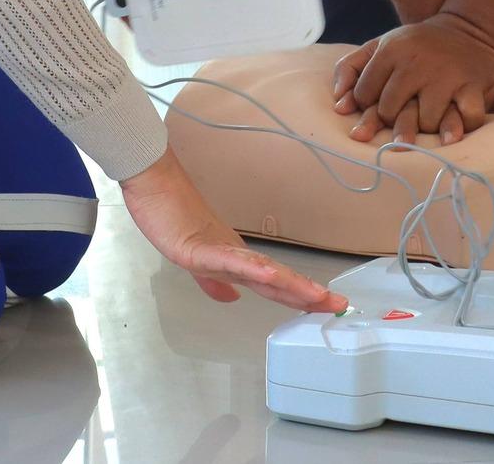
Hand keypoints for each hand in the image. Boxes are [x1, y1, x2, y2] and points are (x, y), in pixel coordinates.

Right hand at [120, 151, 346, 313]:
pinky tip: (270, 274)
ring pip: (264, 272)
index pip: (275, 284)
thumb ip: (214, 281)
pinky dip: (252, 268)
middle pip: (278, 280)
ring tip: (316, 297)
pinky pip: (230, 261)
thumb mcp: (196, 260)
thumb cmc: (172, 217)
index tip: (326, 306)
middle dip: (308, 295)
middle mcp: (237, 255)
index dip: (300, 296)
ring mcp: (222, 250)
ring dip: (292, 284)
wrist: (155, 188)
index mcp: (236, 261)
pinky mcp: (202, 248)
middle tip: (338, 306)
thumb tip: (230, 298)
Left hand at [331, 14, 493, 145]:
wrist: (465, 29)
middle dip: (391, 121)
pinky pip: (466, 117)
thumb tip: (339, 107)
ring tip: (426, 125)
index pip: (364, 95)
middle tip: (399, 121)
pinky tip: (454, 132)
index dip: (367, 106)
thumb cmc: (415, 45)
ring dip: (425, 129)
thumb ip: (350, 68)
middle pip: (389, 111)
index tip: (378, 106)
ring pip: (426, 120)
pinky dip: (462, 128)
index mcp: (390, 51)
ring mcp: (445, 75)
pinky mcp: (472, 84)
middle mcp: (415, 62)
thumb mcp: (380, 46)